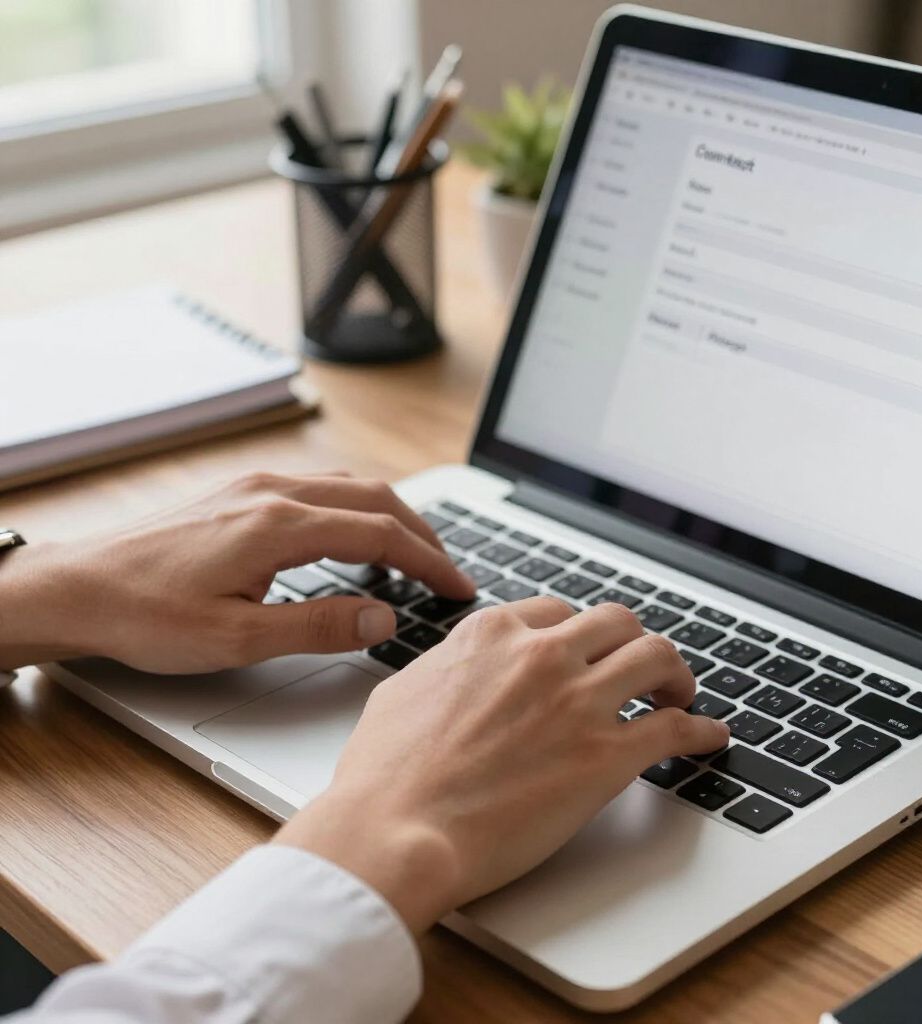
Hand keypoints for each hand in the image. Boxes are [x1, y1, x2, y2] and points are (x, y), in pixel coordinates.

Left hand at [0, 471, 473, 672]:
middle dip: (423, 534)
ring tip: (414, 556)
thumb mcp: (238, 639)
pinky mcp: (242, 490)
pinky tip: (355, 537)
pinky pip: (320, 487)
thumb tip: (384, 617)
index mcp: (280, 525)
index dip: (430, 562)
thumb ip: (320, 625)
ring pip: (350, 487)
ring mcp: (256, 485)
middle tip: (448, 573)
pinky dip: (357, 509)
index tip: (458, 587)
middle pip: (376, 499)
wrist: (78, 588)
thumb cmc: (146, 615)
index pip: (382, 534)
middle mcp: (274, 492)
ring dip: (391, 517)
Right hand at [275, 597, 729, 933]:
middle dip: (632, 642)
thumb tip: (458, 671)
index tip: (587, 653)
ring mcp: (577, 701)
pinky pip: (675, 728)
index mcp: (492, 634)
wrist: (394, 831)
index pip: (557, 613)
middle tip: (641, 668)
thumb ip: (446, 669)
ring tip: (679, 695)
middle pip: (616, 623)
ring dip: (674, 674)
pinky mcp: (605, 756)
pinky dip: (700, 729)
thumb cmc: (385, 775)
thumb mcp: (403, 692)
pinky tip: (708, 736)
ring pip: (656, 656)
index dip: (578, 636)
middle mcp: (541, 655)